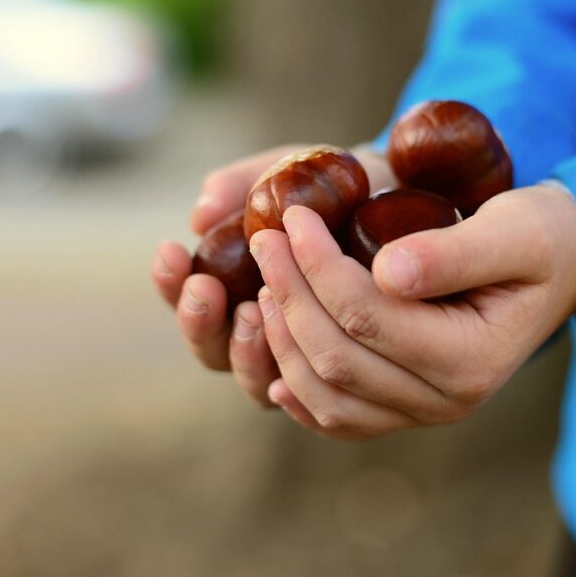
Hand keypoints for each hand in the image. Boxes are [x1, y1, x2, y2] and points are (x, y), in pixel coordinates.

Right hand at [152, 144, 395, 407]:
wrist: (406, 203)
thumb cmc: (337, 192)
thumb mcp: (290, 174)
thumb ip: (244, 186)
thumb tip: (201, 213)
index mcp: (236, 288)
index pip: (188, 300)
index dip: (169, 284)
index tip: (172, 251)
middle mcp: (264, 332)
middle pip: (212, 350)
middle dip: (199, 322)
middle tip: (205, 289)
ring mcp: (304, 359)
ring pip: (256, 381)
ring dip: (244, 351)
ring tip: (255, 310)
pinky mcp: (348, 378)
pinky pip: (314, 401)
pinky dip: (297, 382)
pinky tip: (297, 356)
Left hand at [249, 185, 575, 438]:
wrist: (557, 269)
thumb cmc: (538, 240)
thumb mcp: (514, 231)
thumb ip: (456, 252)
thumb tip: (387, 271)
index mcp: (470, 359)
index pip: (367, 315)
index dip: (317, 266)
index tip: (293, 217)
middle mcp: (445, 400)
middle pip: (338, 357)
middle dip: (291, 294)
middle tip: (265, 240)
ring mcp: (422, 412)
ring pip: (327, 395)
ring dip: (284, 340)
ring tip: (264, 284)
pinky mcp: (404, 409)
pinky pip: (340, 418)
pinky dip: (300, 395)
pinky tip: (272, 366)